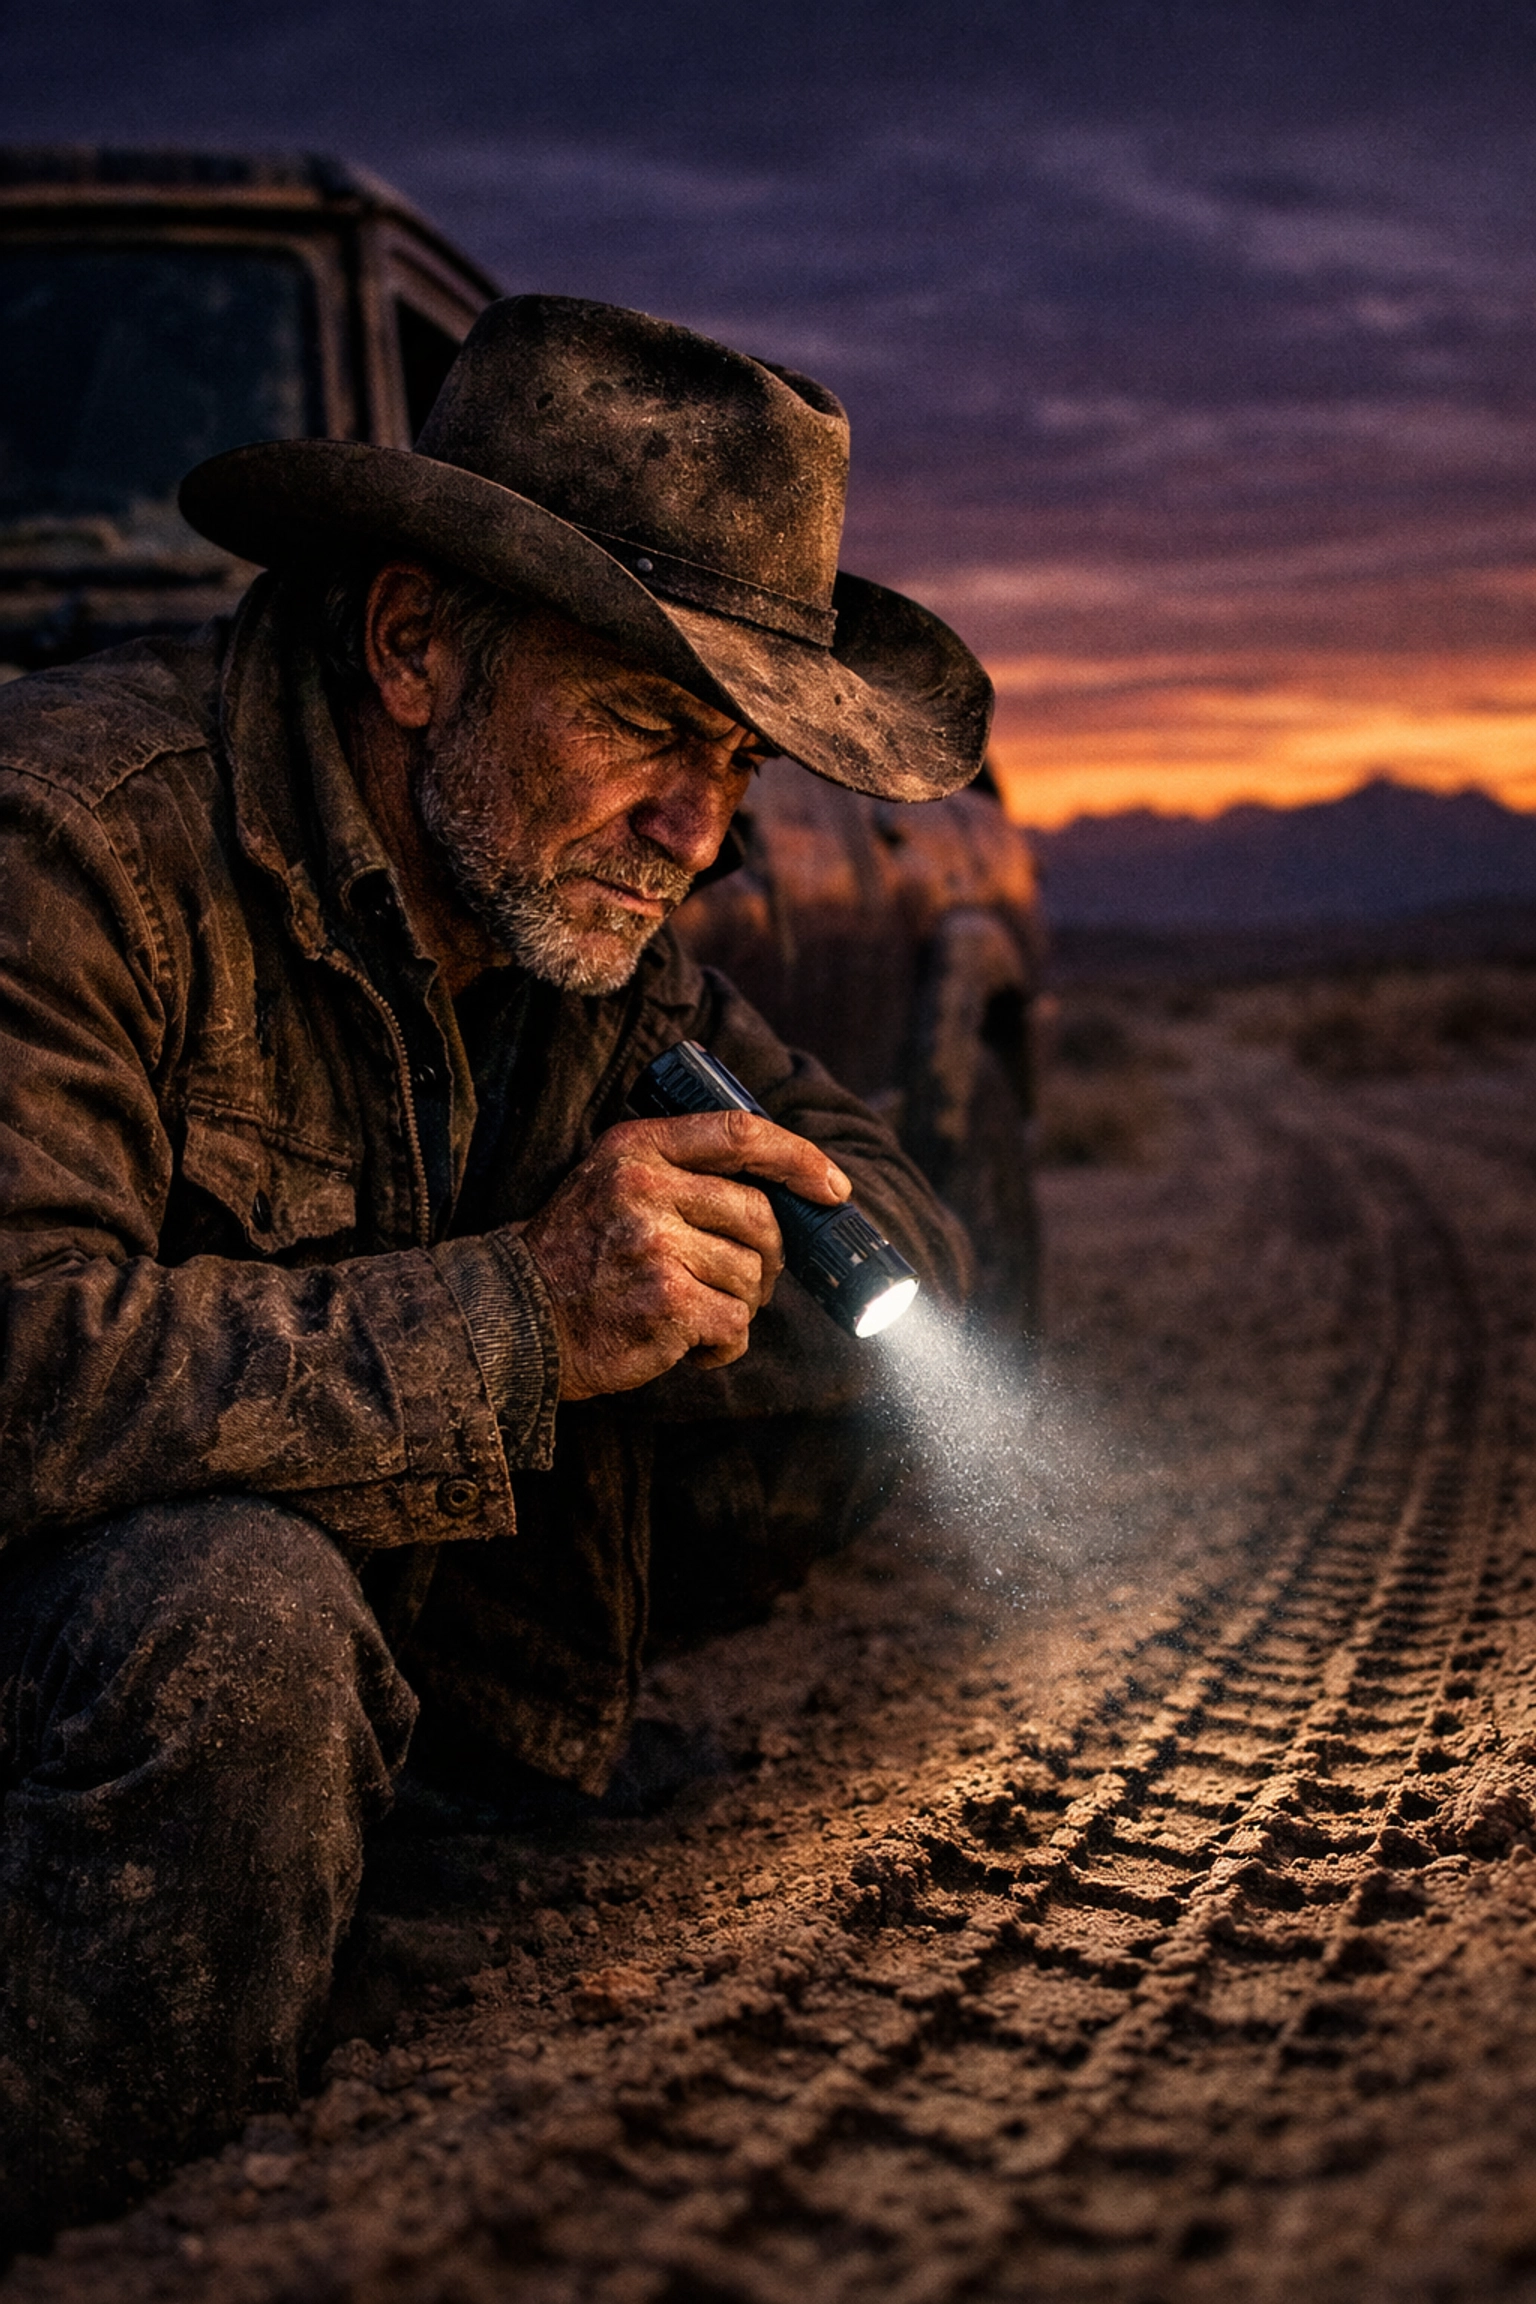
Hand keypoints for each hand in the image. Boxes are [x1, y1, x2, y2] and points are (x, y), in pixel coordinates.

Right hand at [520, 1110, 850, 1399]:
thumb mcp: (609, 1180)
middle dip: (768, 1256)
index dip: (798, 1158)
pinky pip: (735, 1324)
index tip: (832, 1188)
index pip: (738, 1133)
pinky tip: (690, 1344)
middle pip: (759, 1215)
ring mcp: (655, 1246)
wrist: (514, 1319)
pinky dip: (722, 1344)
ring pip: (751, 1275)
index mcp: (636, 1148)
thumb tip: (781, 1188)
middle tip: (747, 1279)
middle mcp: (645, 1189)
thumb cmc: (574, 1255)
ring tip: (692, 1312)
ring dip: (736, 1304)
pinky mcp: (666, 1303)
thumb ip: (676, 1168)